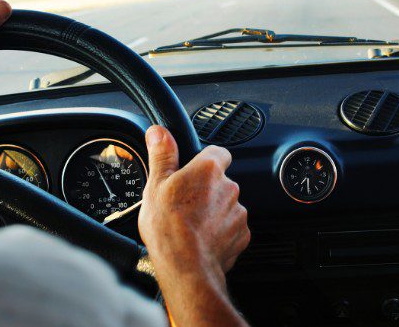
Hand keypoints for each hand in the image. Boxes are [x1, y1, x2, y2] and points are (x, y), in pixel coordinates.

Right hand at [139, 126, 250, 326]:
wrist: (186, 268)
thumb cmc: (169, 227)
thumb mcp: (156, 185)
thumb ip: (162, 154)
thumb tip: (158, 132)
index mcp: (209, 169)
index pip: (218, 152)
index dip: (205, 160)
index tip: (193, 171)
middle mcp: (229, 187)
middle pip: (220, 181)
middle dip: (207, 190)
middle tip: (185, 204)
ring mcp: (238, 212)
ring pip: (226, 205)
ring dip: (214, 212)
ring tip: (191, 225)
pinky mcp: (242, 235)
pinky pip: (232, 228)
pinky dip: (220, 232)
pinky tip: (202, 239)